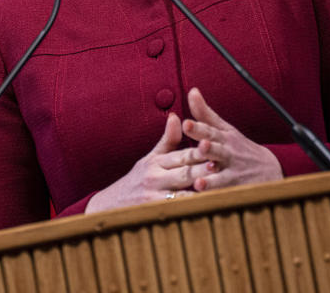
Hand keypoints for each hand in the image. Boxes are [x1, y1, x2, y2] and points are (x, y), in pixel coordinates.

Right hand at [85, 113, 211, 212]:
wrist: (109, 206)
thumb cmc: (136, 180)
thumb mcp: (149, 158)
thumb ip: (167, 139)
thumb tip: (176, 116)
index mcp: (157, 162)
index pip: (182, 155)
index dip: (199, 151)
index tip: (215, 146)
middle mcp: (155, 177)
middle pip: (184, 172)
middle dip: (202, 169)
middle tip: (220, 165)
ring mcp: (154, 196)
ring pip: (182, 193)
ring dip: (199, 191)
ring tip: (218, 188)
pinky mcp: (153, 212)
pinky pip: (175, 211)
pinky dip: (190, 210)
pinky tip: (205, 210)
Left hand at [182, 87, 282, 191]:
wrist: (271, 169)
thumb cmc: (240, 148)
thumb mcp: (225, 128)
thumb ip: (205, 113)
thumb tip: (191, 91)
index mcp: (224, 138)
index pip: (210, 131)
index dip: (199, 128)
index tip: (186, 124)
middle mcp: (229, 154)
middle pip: (218, 151)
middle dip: (209, 149)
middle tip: (200, 146)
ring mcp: (233, 173)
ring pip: (222, 176)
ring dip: (212, 179)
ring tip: (199, 182)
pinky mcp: (236, 190)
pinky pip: (224, 195)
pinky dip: (215, 198)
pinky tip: (205, 202)